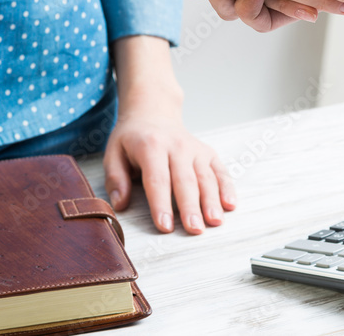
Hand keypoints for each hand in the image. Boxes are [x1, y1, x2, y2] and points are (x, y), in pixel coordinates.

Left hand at [104, 36, 235, 234]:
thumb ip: (116, 179)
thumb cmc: (132, 138)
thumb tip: (120, 204)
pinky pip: (220, 171)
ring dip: (212, 201)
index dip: (161, 204)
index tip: (165, 226)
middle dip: (191, 207)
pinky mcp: (208, 153)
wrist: (153, 113)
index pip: (158, 179)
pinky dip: (227, 188)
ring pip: (206, 177)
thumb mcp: (113, 153)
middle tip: (194, 229)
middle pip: (185, 181)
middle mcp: (177, 146)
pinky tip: (230, 205)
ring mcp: (195, 149)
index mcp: (151, 146)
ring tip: (215, 222)